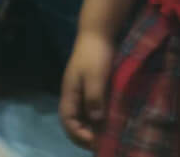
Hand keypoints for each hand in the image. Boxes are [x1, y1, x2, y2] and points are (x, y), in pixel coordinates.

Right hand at [58, 32, 115, 148]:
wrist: (98, 34)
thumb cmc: (95, 55)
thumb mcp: (95, 76)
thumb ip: (94, 98)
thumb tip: (96, 121)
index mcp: (70, 94)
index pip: (68, 122)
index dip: (79, 135)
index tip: (95, 142)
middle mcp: (74, 96)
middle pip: (74, 123)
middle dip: (86, 136)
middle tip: (103, 144)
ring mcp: (82, 92)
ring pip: (84, 117)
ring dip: (93, 129)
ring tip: (108, 137)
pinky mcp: (92, 89)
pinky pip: (92, 109)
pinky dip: (98, 119)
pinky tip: (111, 122)